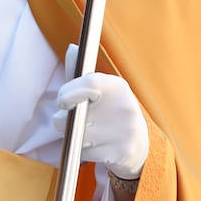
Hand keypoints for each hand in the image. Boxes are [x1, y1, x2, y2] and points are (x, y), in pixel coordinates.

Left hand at [52, 45, 148, 179]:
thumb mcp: (102, 91)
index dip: (68, 92)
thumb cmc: (111, 111)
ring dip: (73, 136)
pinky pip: (85, 152)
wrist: (139, 144)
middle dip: (63, 121)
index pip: (89, 83)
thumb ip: (81, 75)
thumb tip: (72, 48)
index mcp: (118, 86)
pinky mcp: (120, 152)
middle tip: (70, 120)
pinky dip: (83, 152)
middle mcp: (124, 106)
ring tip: (86, 133)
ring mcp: (124, 131)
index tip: (61, 101)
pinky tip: (95, 147)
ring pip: (78, 135)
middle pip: (75, 115)